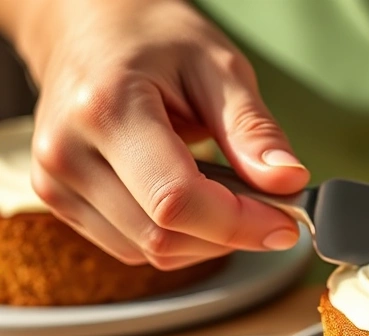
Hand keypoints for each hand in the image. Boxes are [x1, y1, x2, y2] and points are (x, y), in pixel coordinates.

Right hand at [8, 0, 308, 268]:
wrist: (89, 27)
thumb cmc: (153, 39)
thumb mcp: (218, 66)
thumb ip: (253, 129)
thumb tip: (287, 181)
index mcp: (106, 109)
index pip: (176, 200)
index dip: (239, 224)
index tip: (285, 225)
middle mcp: (67, 152)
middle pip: (163, 236)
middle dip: (231, 234)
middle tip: (270, 208)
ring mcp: (56, 181)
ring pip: (149, 251)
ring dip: (205, 240)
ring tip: (229, 194)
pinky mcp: (59, 200)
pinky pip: (131, 247)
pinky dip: (177, 237)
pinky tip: (195, 200)